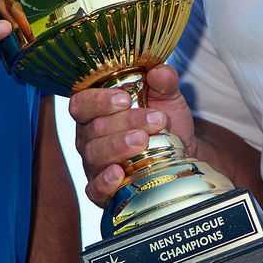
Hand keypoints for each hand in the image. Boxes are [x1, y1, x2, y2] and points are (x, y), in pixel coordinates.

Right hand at [65, 64, 196, 208]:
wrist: (180, 156)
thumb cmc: (163, 123)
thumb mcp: (168, 99)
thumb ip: (164, 83)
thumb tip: (160, 71)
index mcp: (96, 111)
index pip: (82, 103)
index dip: (99, 100)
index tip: (125, 98)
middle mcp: (88, 137)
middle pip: (94, 129)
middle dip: (125, 123)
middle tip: (155, 120)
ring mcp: (93, 164)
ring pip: (95, 155)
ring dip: (119, 147)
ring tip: (144, 141)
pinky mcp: (101, 190)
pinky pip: (94, 188)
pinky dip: (105, 182)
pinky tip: (119, 174)